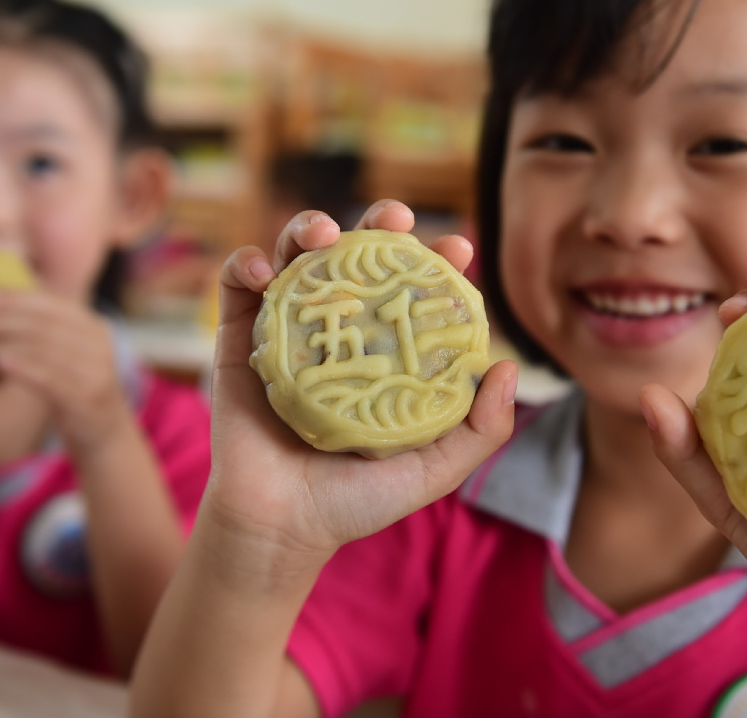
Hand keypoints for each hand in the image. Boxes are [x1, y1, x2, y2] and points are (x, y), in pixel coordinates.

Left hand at [0, 288, 132, 456]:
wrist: (105, 433)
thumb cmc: (76, 390)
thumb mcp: (69, 355)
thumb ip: (47, 333)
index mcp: (93, 328)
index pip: (52, 304)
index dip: (17, 299)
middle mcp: (98, 345)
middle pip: (43, 325)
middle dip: (0, 322)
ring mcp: (94, 371)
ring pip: (41, 348)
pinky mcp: (85, 397)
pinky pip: (48, 377)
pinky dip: (20, 367)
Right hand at [206, 199, 517, 565]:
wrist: (280, 528)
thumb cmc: (358, 500)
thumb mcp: (434, 470)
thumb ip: (480, 429)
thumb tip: (507, 366)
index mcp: (386, 350)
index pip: (414, 288)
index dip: (438, 259)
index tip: (459, 248)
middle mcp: (340, 330)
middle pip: (359, 256)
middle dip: (379, 223)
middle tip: (395, 217)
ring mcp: (289, 329)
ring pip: (299, 256)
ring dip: (309, 228)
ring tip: (323, 234)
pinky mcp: (240, 339)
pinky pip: (238, 286)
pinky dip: (245, 264)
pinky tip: (262, 271)